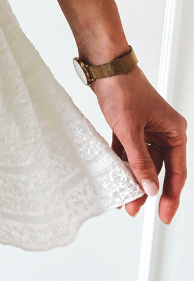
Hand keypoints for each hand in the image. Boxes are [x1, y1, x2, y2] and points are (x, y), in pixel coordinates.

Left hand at [92, 66, 186, 222]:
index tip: (164, 215)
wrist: (104, 66)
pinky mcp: (131, 124)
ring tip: (124, 199)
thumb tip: (150, 189)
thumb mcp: (130, 131)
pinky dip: (123, 163)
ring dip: (133, 178)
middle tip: (136, 210)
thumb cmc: (122, 90)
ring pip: (143, 161)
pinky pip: (130, 150)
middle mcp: (164, 130)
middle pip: (159, 168)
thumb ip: (141, 162)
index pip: (176, 171)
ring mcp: (147, 128)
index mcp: (174, 131)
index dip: (170, 195)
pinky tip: (116, 178)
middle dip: (147, 189)